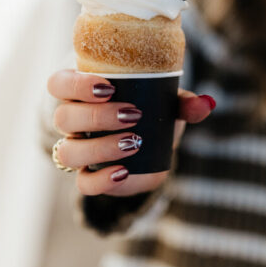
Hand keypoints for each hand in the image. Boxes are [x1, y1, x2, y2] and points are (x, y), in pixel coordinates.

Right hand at [47, 69, 213, 196]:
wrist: (151, 145)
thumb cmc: (151, 111)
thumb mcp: (166, 103)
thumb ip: (184, 103)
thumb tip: (206, 104)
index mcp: (81, 92)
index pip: (58, 83)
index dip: (75, 85)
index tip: (108, 87)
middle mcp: (72, 120)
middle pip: (63, 117)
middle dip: (97, 116)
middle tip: (133, 114)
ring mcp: (77, 149)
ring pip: (67, 151)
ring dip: (100, 147)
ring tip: (133, 142)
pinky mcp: (88, 176)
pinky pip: (82, 183)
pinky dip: (102, 179)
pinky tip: (124, 172)